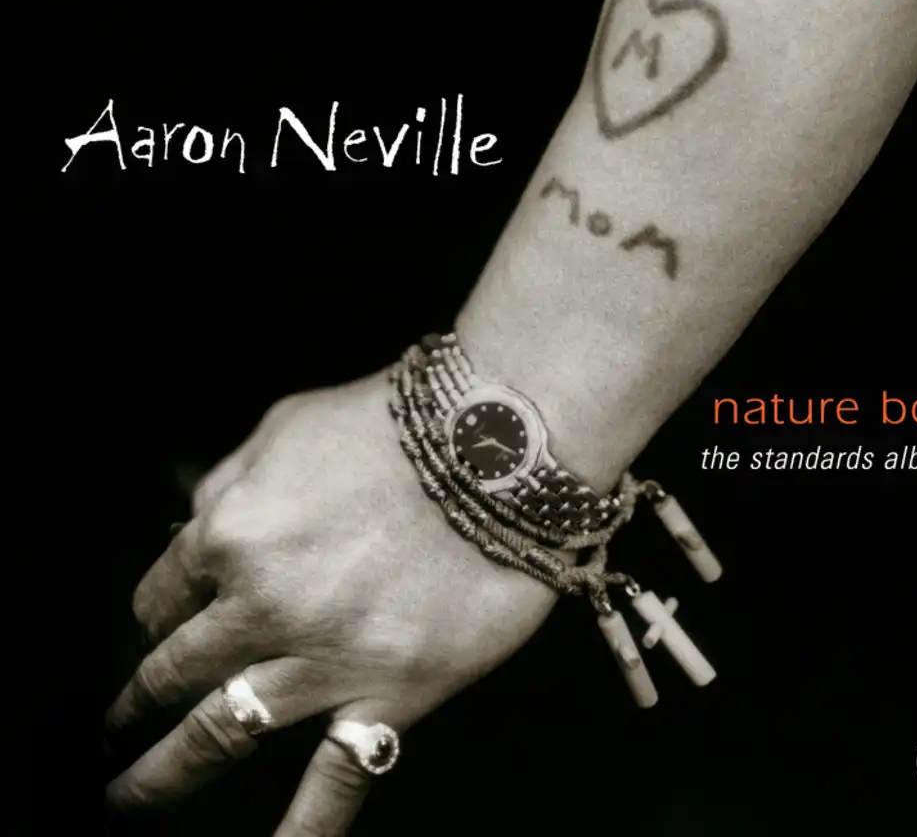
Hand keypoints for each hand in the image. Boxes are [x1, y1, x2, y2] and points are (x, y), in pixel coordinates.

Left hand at [106, 369, 557, 834]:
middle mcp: (263, 604)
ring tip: (128, 798)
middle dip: (137, 699)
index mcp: (232, 533)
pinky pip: (337, 777)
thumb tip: (199, 522)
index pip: (162, 592)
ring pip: (221, 732)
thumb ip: (231, 479)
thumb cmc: (397, 420)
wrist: (499, 441)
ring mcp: (325, 656)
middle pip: (174, 669)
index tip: (157, 630)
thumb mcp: (287, 422)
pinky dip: (302, 827)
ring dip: (162, 773)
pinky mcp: (393, 690)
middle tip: (116, 724)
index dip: (154, 615)